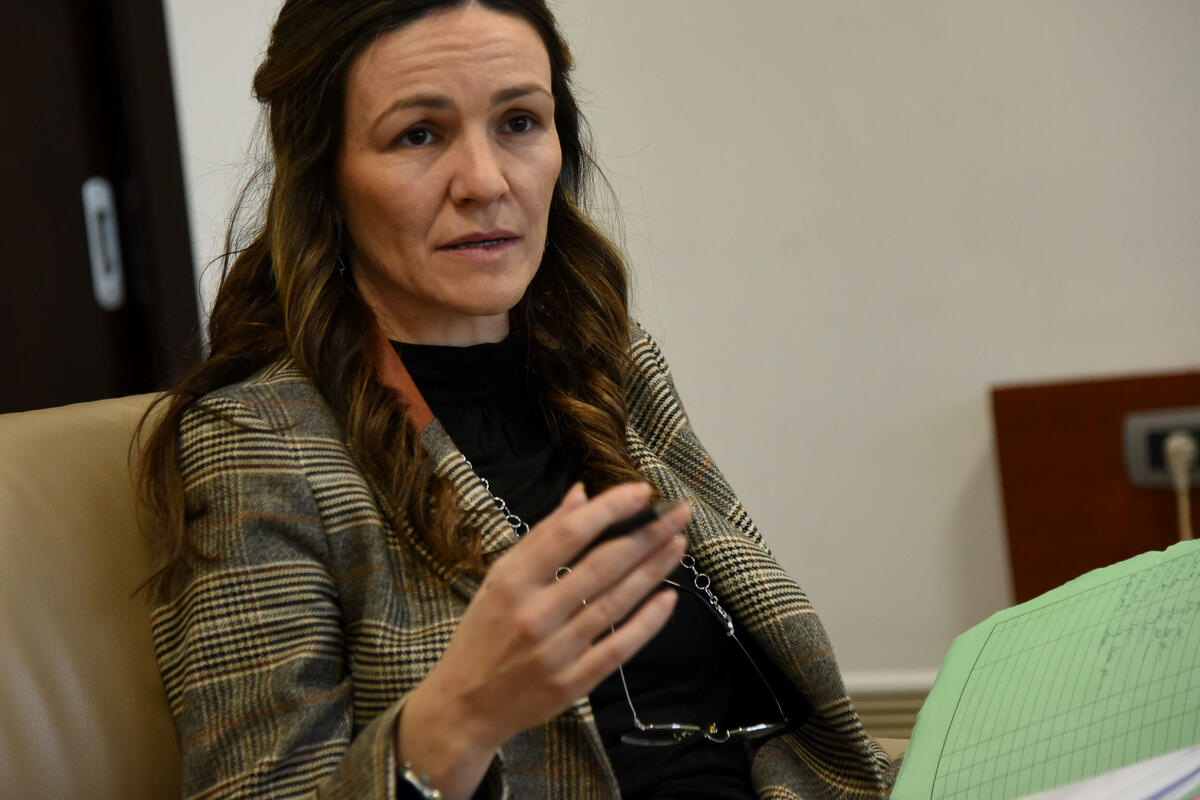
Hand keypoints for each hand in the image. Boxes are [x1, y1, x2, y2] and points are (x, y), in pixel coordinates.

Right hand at [397, 481, 689, 798]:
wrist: (466, 705)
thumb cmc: (484, 633)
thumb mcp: (500, 577)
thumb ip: (541, 536)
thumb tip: (582, 494)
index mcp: (513, 581)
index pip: (570, 533)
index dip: (610, 509)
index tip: (643, 492)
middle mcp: (535, 614)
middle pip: (602, 566)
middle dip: (647, 535)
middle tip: (679, 513)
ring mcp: (556, 651)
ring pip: (616, 602)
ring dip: (653, 571)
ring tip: (678, 545)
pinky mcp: (573, 683)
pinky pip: (619, 647)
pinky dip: (647, 622)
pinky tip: (669, 598)